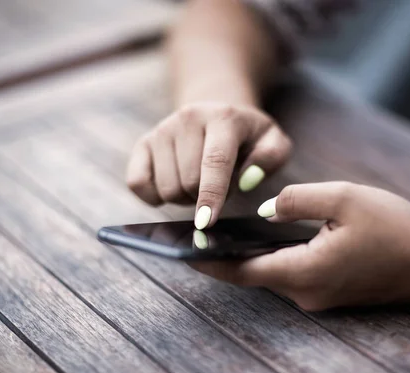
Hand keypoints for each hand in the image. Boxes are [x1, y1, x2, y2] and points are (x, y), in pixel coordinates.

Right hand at [126, 102, 291, 229]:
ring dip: (184, 198)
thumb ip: (270, 157)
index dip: (211, 195)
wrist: (216, 112)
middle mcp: (188, 118)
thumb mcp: (272, 141)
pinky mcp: (143, 143)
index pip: (214, 162)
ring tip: (199, 183)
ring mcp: (162, 129)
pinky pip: (137, 184)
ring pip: (166, 188)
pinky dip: (154, 197)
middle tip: (218, 189)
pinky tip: (173, 186)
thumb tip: (248, 179)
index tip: (206, 223)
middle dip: (205, 198)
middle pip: (188, 181)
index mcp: (223, 117)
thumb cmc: (248, 137)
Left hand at [191, 182, 409, 310]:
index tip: (179, 252)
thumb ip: (298, 199)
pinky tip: (261, 240)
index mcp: (304, 271)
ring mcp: (319, 296)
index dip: (208, 263)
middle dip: (221, 257)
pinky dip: (270, 258)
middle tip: (192, 236)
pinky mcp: (329, 291)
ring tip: (218, 234)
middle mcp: (306, 292)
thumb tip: (266, 209)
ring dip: (246, 257)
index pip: (242, 271)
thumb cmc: (395, 228)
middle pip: (252, 275)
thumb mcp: (344, 198)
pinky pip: (291, 274)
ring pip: (271, 274)